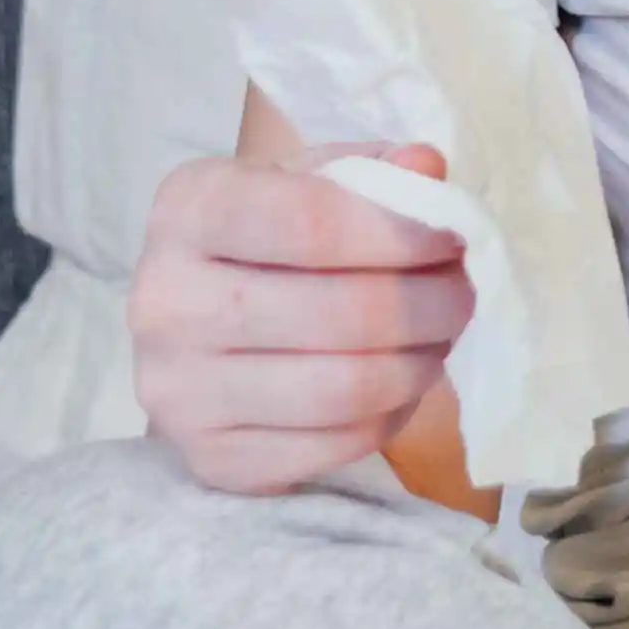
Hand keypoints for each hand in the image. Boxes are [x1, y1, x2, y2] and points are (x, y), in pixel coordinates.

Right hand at [130, 138, 477, 495]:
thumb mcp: (303, 182)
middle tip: (463, 292)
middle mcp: (165, 303)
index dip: (402, 233)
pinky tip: (402, 382)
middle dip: (431, 303)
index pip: (312, 222)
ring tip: (440, 337)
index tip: (454, 237)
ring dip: (422, 362)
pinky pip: (339, 444)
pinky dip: (393, 414)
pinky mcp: (211, 460)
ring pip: (348, 388)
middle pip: (343, 313)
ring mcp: (180, 393)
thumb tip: (429, 168)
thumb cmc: (259, 239)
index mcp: (187, 210)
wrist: (187, 326)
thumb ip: (371, 171)